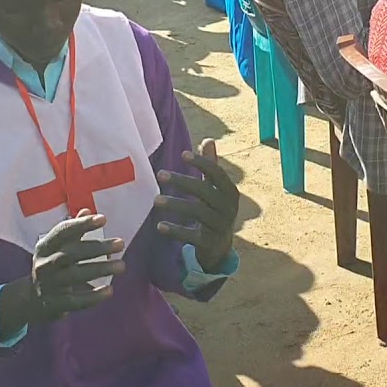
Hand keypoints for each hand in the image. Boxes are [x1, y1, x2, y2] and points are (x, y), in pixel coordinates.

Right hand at [27, 210, 121, 319]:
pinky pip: (75, 301)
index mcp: (44, 246)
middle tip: (121, 244)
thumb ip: (73, 230)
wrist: (32, 300)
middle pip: (71, 254)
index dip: (82, 224)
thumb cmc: (52, 266)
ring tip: (122, 265)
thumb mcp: (57, 247)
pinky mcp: (54, 304)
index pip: (62, 231)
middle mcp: (43, 264)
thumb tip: (87, 209)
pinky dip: (92, 297)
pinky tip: (110, 291)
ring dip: (100, 269)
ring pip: (75, 275)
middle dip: (97, 248)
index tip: (104, 219)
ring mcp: (47, 285)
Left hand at [153, 140, 237, 270]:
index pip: (217, 174)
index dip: (201, 163)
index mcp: (230, 192)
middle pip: (205, 191)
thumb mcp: (215, 189)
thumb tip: (208, 139)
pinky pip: (192, 236)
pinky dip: (176, 230)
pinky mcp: (209, 243)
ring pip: (197, 212)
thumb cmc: (215, 210)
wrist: (220, 248)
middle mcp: (229, 208)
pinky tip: (159, 226)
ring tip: (155, 200)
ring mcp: (220, 226)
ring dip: (176, 204)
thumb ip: (211, 166)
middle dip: (182, 182)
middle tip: (160, 174)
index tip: (182, 154)